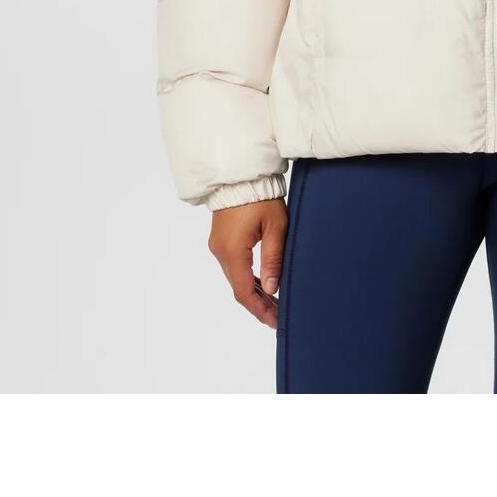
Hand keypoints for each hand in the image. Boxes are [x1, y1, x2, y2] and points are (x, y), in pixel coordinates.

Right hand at [208, 199, 286, 328]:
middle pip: (239, 288)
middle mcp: (220, 252)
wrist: (241, 174)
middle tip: (278, 316)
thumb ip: (273, 259)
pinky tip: (262, 283)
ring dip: (253, 292)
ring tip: (274, 303)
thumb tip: (272, 290)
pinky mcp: (221, 240)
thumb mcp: (275, 227)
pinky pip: (233, 266)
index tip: (275, 321)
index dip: (260, 309)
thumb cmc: (261, 197)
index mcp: (233, 251)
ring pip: (235, 278)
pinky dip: (247, 278)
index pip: (245, 291)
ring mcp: (218, 246)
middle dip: (259, 304)